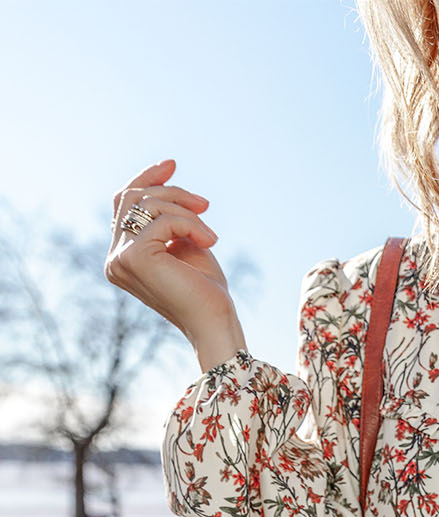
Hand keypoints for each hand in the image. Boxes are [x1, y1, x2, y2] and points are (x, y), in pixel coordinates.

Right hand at [105, 158, 243, 351]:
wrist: (214, 321)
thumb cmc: (204, 288)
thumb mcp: (183, 241)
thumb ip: (167, 216)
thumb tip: (162, 176)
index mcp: (122, 256)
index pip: (123, 204)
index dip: (146, 180)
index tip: (171, 165)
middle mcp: (114, 259)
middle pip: (133, 197)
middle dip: (172, 192)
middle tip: (205, 204)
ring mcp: (120, 259)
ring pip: (147, 204)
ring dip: (186, 211)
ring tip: (210, 234)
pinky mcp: (134, 257)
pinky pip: (163, 220)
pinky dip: (191, 224)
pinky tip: (209, 242)